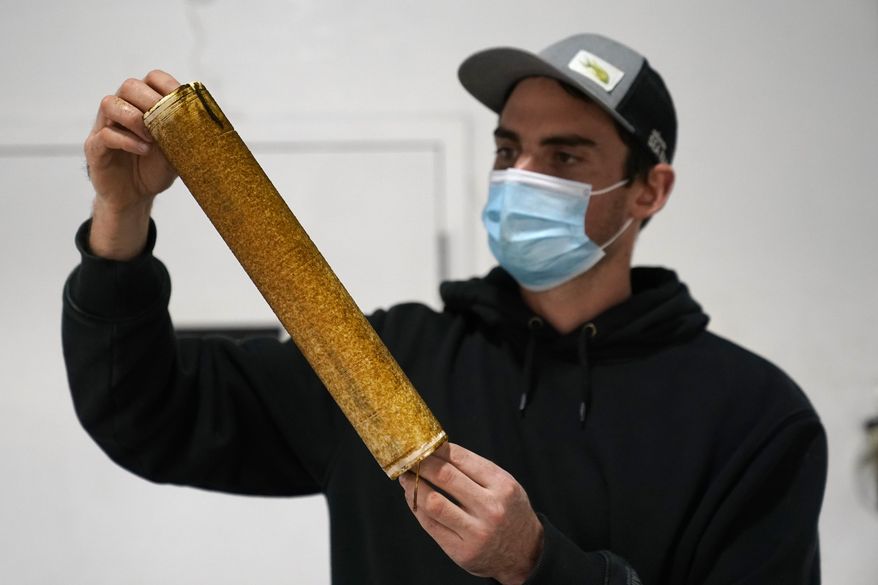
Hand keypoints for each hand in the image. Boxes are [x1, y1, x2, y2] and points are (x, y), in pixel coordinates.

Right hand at [84, 70, 180, 258]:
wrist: (136, 196)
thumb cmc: (155, 168)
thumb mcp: (178, 151)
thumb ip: (187, 136)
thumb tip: (210, 126)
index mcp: (143, 104)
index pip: (153, 79)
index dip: (168, 85)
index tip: (182, 101)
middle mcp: (122, 109)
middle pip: (130, 86)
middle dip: (150, 101)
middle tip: (164, 123)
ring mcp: (104, 126)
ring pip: (110, 103)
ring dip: (135, 118)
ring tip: (152, 138)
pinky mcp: (95, 147)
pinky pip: (105, 134)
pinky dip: (127, 141)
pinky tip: (143, 150)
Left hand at [399, 442, 543, 584]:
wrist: (525, 553)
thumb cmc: (510, 512)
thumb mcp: (504, 485)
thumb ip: (475, 470)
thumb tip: (437, 451)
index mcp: (502, 485)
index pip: (461, 458)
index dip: (436, 449)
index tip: (423, 444)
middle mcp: (490, 508)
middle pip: (445, 477)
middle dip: (421, 464)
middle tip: (409, 458)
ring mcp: (476, 531)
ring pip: (433, 502)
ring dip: (414, 486)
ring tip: (407, 477)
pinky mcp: (461, 550)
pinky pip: (430, 524)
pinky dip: (417, 507)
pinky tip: (413, 498)